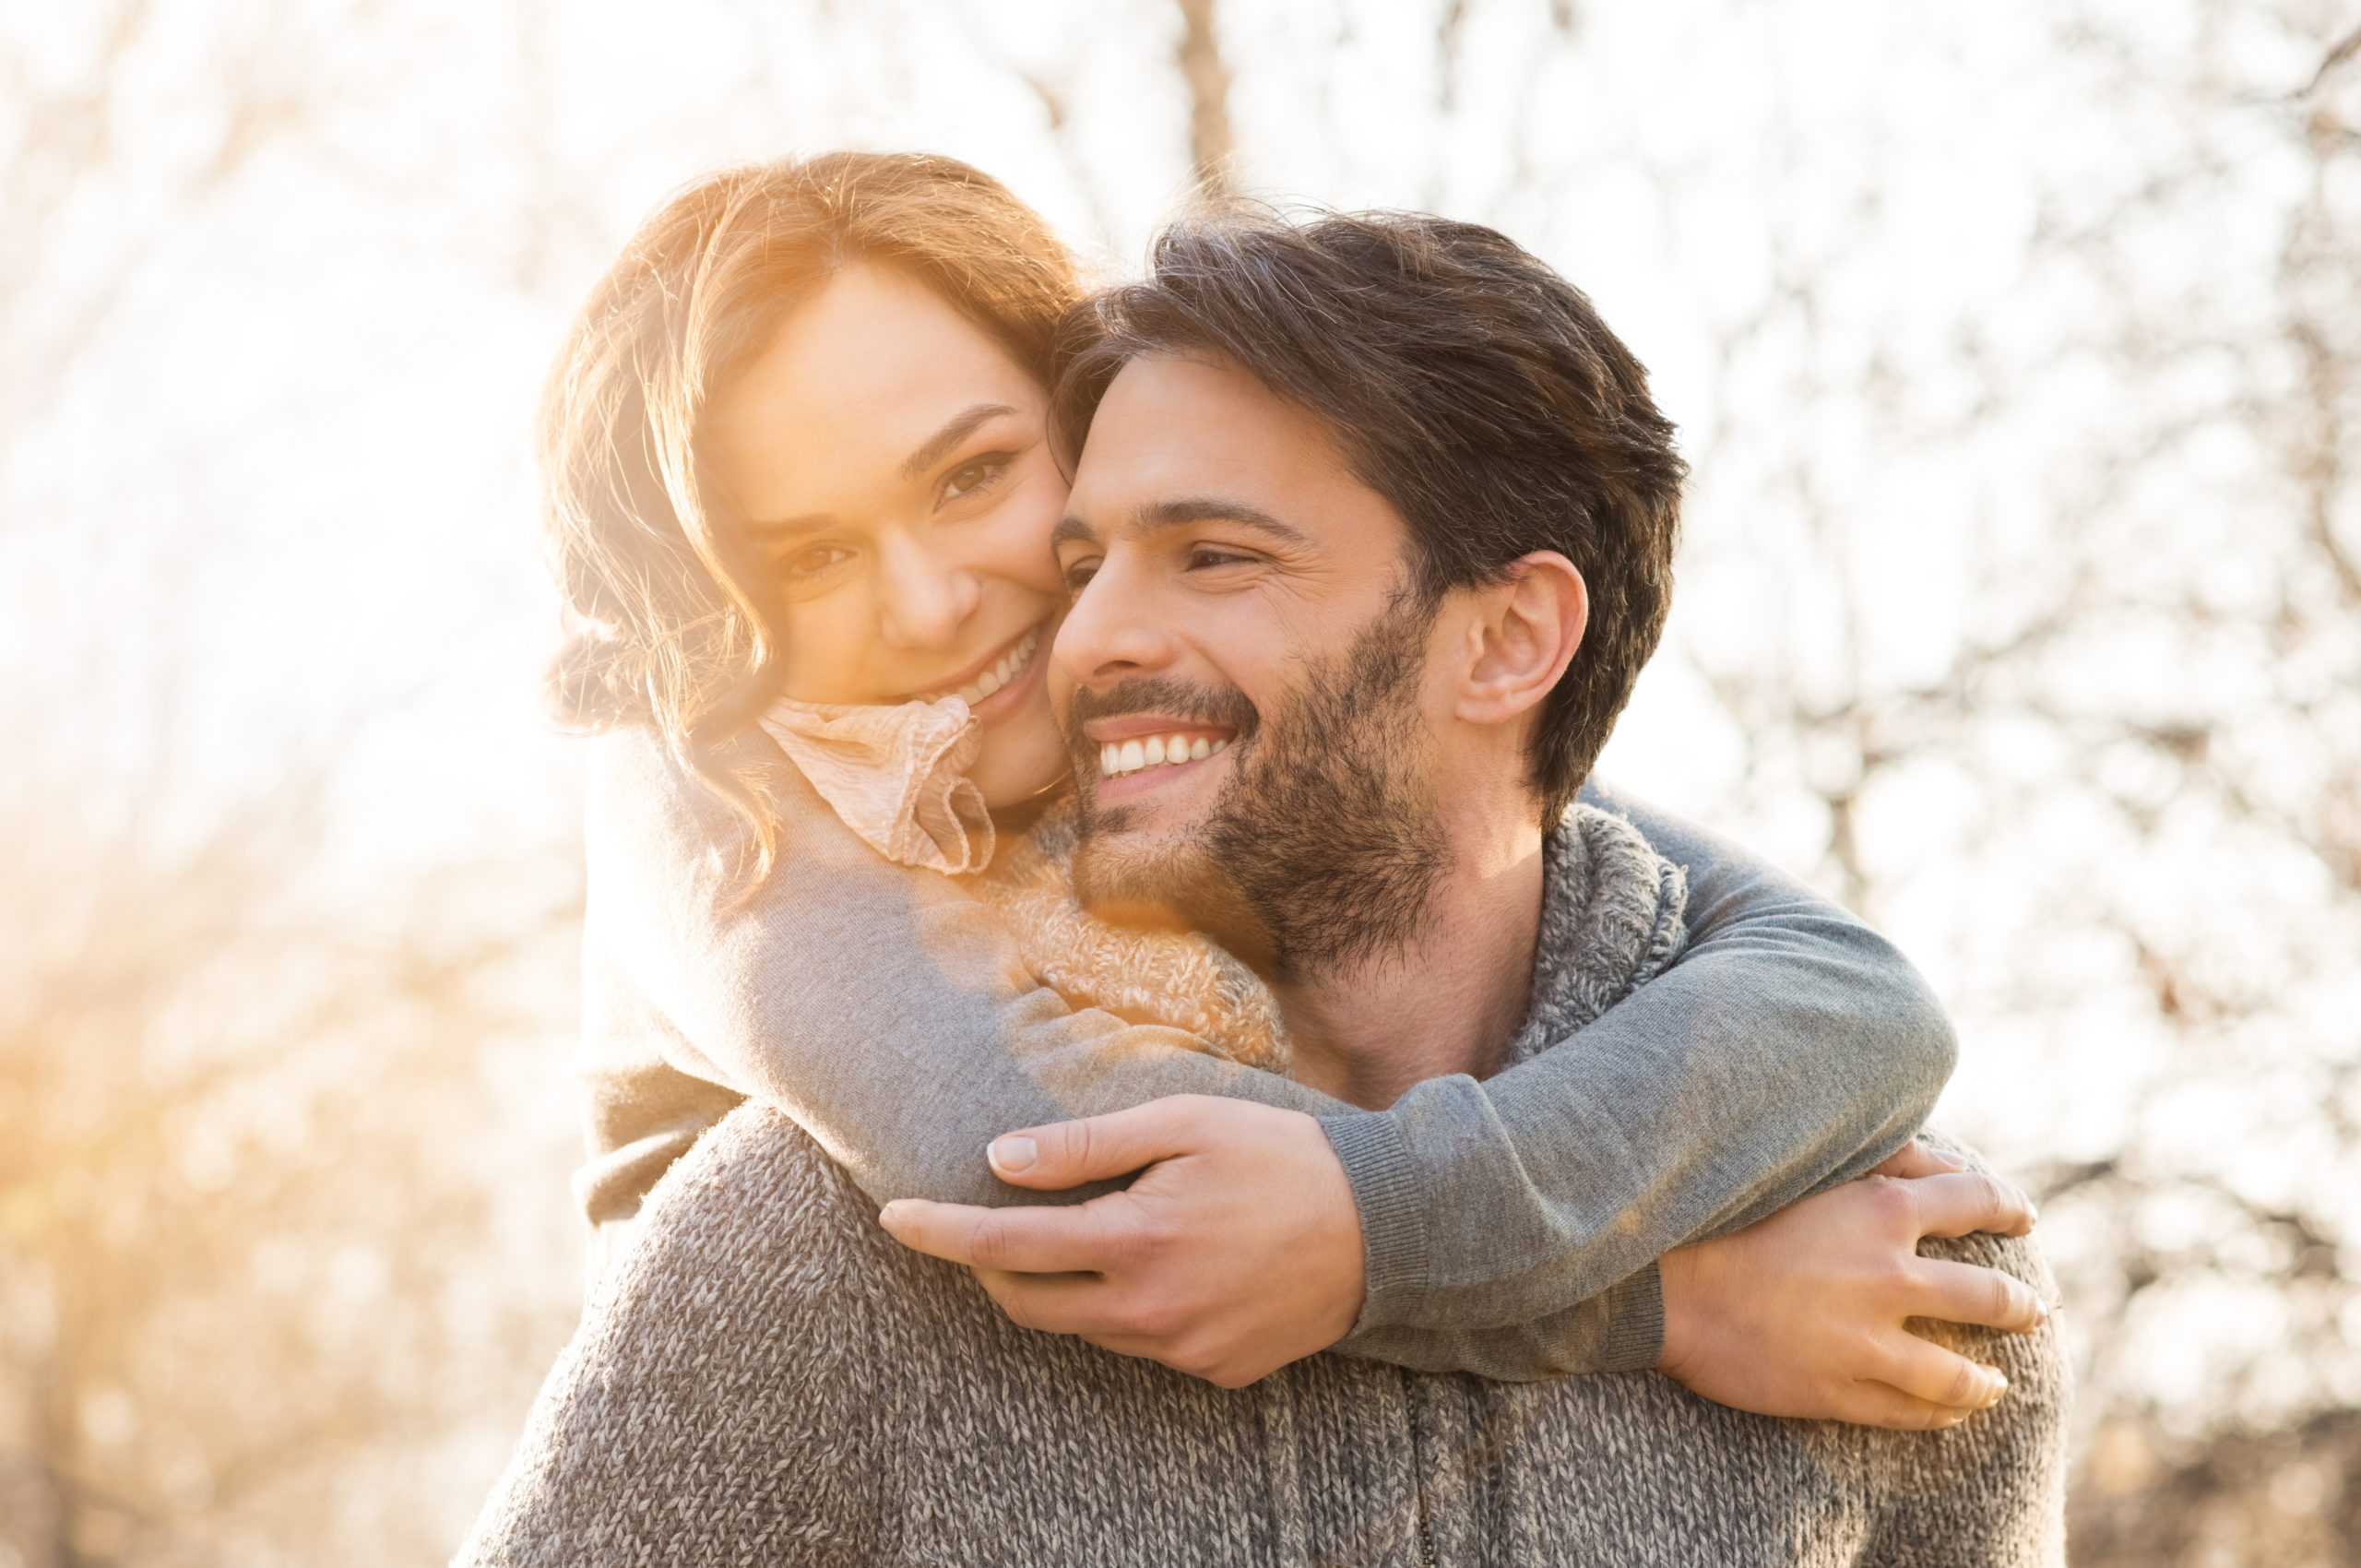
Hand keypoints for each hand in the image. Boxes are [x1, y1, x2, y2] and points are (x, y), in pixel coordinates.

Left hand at [876, 1095, 1364, 1387]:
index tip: (894, 1217)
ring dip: (1060, 1284)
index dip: (941, 1233)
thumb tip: (1000, 1159)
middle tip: (977, 1222)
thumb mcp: (1183, 1122)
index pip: (1005, 1245)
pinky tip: (1163, 1263)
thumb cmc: (1283, 1156)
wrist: (1388, 1228)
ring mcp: (1182, 1351)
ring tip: (1085, 1231)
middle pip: (1028, 1304)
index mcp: (1135, 1242)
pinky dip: (1124, 1306)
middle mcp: (1149, 1312)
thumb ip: (1086, 1146)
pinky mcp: (1214, 1372)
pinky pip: (1140, 1344)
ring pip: (1083, 1327)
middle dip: (987, 1265)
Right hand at [1656, 1141, 2048, 1429]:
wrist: (1663, 1285)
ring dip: (1986, 1380)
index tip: (2023, 1217)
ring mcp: (1866, 1341)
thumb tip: (1948, 1167)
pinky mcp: (1839, 1390)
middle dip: (2021, 1306)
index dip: (2008, 1208)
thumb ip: (1884, 1159)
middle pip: (1990, 1297)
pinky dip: (1939, 1415)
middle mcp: (1889, 1276)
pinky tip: (1946, 1415)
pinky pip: (1911, 1413)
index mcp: (1882, 1210)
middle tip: (2032, 1310)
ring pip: (1960, 1375)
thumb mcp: (1809, 1167)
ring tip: (1996, 1384)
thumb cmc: (1727, 1214)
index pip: (1976, 1202)